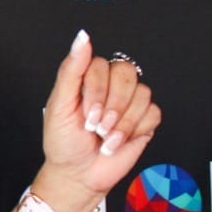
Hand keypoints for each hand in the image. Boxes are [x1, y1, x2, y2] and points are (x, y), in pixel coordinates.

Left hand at [36, 30, 161, 211]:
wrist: (78, 174)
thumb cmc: (64, 141)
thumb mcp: (59, 105)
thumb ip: (71, 69)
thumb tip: (82, 38)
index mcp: (88, 78)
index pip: (103, 65)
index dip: (97, 91)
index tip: (86, 115)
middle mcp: (111, 86)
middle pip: (127, 74)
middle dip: (112, 106)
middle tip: (96, 126)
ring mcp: (129, 103)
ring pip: (142, 94)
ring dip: (122, 122)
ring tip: (105, 137)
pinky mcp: (144, 120)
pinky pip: (153, 112)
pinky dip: (135, 130)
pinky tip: (118, 141)